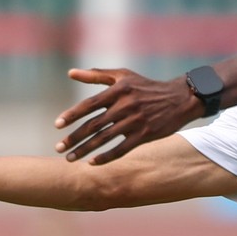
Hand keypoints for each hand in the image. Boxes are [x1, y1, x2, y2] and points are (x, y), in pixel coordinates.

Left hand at [53, 67, 202, 164]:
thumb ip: (96, 75)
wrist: (179, 99)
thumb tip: (70, 73)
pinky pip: (122, 149)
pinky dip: (106, 157)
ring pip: (105, 139)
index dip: (72, 115)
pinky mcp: (145, 135)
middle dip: (74, 138)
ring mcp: (135, 121)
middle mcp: (125, 106)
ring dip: (85, 150)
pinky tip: (93, 163)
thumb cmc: (146, 86)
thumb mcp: (123, 76)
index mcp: (118, 91)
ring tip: (70, 158)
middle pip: (94, 125)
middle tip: (59, 148)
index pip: (89, 105)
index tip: (57, 125)